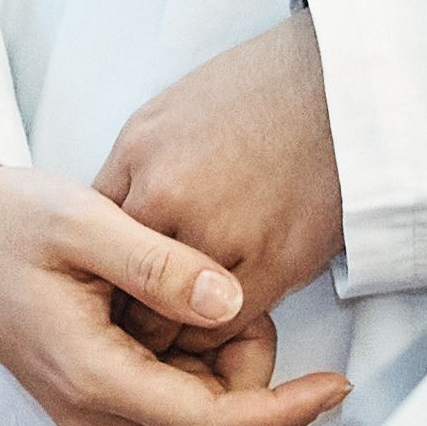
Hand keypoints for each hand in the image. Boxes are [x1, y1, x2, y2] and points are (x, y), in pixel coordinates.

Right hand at [0, 145, 347, 425]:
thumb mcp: (80, 220)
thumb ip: (156, 264)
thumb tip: (230, 304)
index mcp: (90, 374)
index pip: (211, 420)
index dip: (283, 409)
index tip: (337, 385)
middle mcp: (90, 406)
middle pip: (208, 414)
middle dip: (246, 360)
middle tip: (230, 280)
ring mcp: (87, 402)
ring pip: (190, 402)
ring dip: (217, 352)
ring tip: (189, 275)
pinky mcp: (88, 385)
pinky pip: (166, 386)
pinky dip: (191, 348)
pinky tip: (174, 290)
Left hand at [93, 14, 351, 384]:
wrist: (333, 91)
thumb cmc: (252, 96)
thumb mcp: (164, 118)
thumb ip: (130, 177)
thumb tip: (109, 230)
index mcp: (140, 158)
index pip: (94, 243)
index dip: (98, 276)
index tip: (107, 293)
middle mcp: (171, 198)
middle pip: (123, 286)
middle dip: (126, 311)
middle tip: (136, 324)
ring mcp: (221, 234)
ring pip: (170, 319)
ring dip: (171, 330)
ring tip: (177, 326)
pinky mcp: (273, 264)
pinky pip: (223, 327)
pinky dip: (215, 334)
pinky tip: (216, 318)